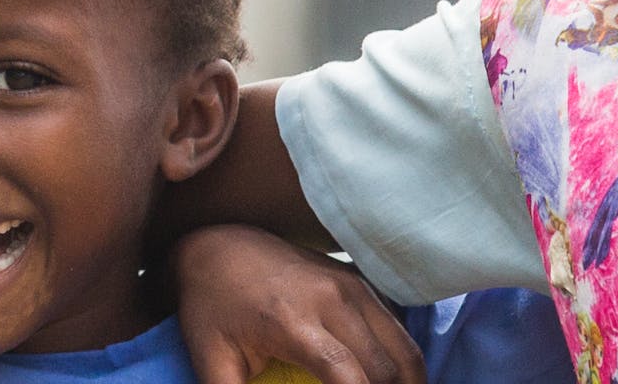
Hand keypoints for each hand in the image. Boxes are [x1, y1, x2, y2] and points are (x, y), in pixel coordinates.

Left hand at [173, 225, 423, 383]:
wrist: (218, 246)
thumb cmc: (212, 308)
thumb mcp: (211, 359)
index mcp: (292, 322)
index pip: (346, 374)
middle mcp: (331, 298)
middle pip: (386, 365)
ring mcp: (351, 284)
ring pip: (404, 345)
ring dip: (407, 381)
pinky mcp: (360, 279)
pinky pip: (397, 325)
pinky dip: (401, 356)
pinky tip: (389, 377)